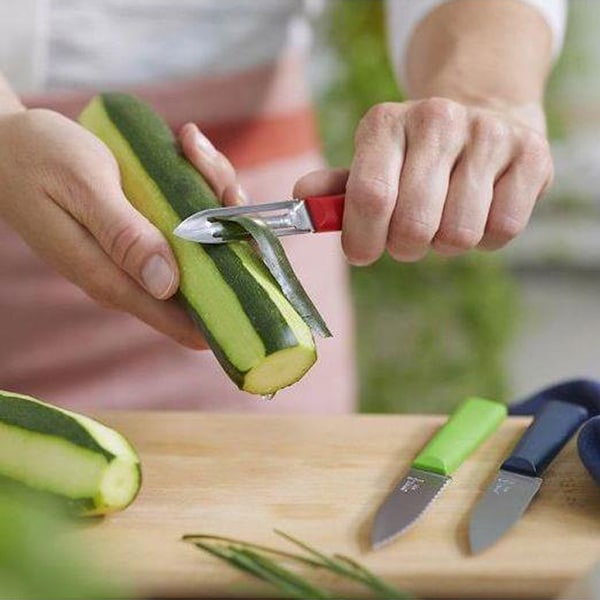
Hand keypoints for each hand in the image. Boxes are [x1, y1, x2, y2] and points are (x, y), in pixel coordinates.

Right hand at [0, 110, 240, 347]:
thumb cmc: (39, 160)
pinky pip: (186, 221)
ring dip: (213, 197)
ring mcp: (140, 254)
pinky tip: (184, 148)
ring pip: (203, 244)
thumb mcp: (83, 188)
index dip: (227, 312)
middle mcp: (133, 276)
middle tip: (216, 177)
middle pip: (206, 279)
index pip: (182, 323)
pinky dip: (196, 187)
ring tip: (191, 146)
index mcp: (114, 278)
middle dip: (228, 232)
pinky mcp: (143, 233)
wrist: (8, 145)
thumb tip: (168, 285)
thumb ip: (123, 236)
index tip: (260, 276)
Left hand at [294, 98, 552, 264]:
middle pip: (413, 225)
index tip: (362, 253)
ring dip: (445, 244)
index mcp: (385, 122)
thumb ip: (337, 189)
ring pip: (458, 234)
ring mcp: (489, 134)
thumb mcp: (372, 163)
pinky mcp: (532, 155)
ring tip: (444, 220)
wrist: (485, 115)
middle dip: (405, 247)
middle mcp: (437, 118)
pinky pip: (501, 230)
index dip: (362, 240)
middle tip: (407, 238)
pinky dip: (484, 239)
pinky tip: (479, 212)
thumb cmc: (415, 157)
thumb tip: (302, 198)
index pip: (369, 197)